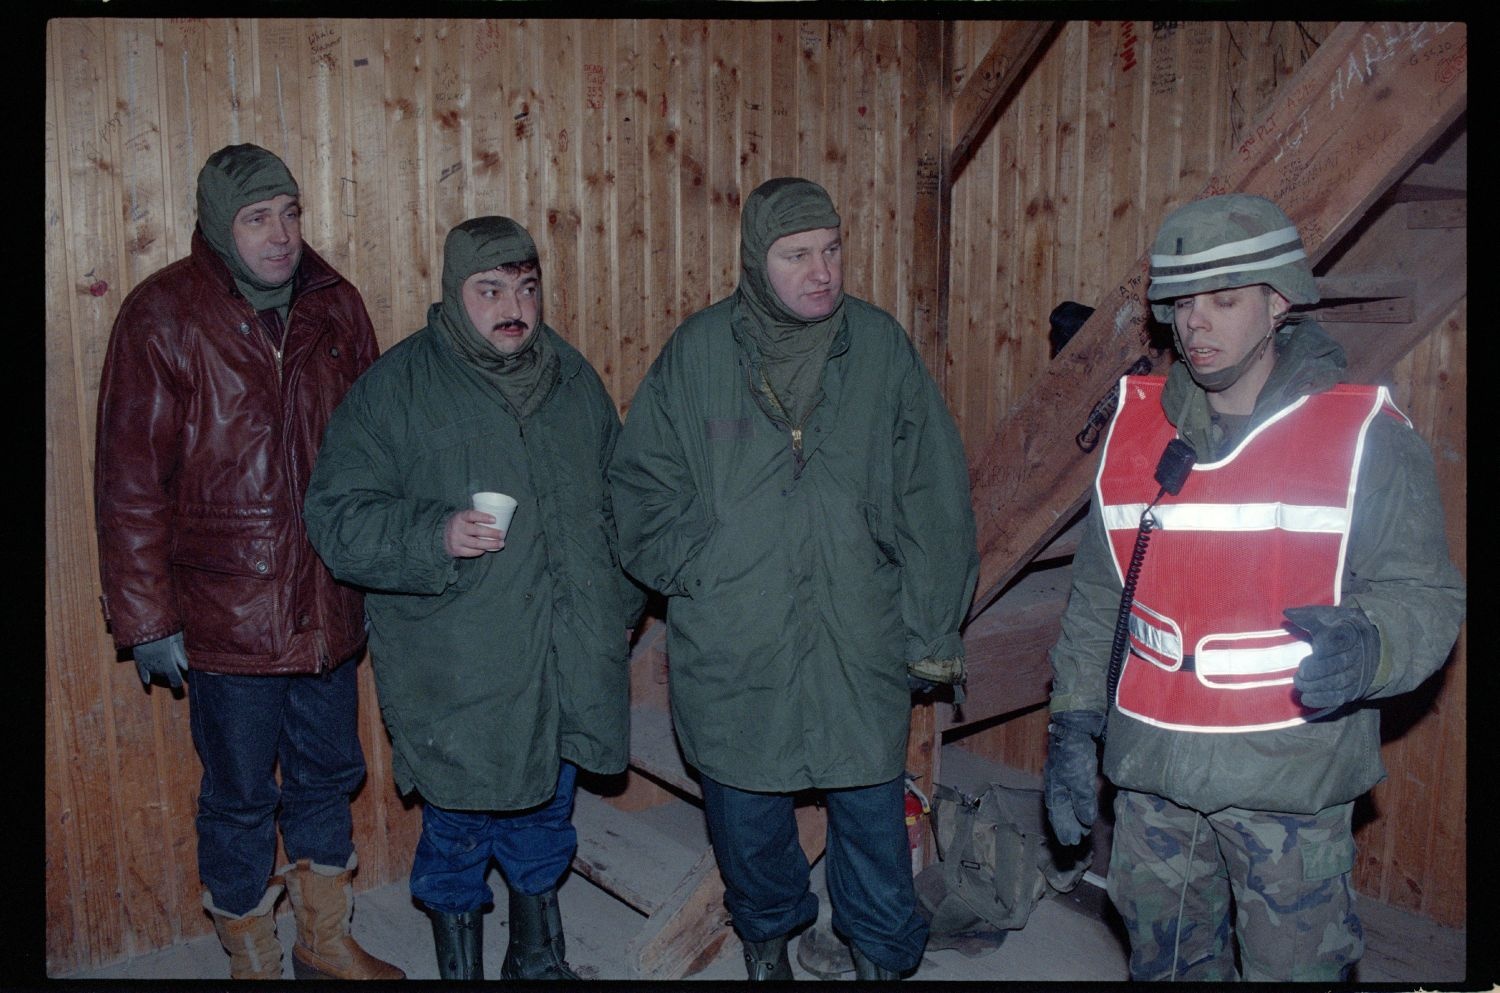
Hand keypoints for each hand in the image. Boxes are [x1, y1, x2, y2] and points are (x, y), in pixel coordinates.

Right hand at [133, 631, 188, 687]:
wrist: (143, 621)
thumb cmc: (163, 627)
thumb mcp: (177, 638)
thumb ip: (181, 653)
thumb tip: (185, 667)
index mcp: (166, 660)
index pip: (173, 676)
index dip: (176, 681)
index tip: (179, 684)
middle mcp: (155, 663)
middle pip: (163, 674)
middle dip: (169, 675)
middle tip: (175, 676)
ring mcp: (145, 660)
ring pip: (153, 672)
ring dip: (160, 673)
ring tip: (165, 672)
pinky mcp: (137, 656)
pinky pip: (141, 668)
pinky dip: (145, 675)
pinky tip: (147, 682)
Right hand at [445, 510, 505, 557]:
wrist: (441, 536)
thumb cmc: (460, 524)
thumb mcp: (464, 517)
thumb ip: (476, 517)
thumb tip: (499, 518)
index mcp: (460, 517)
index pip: (471, 515)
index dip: (483, 517)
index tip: (495, 520)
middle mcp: (457, 528)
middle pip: (476, 531)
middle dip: (492, 533)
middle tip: (502, 534)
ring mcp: (456, 540)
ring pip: (476, 543)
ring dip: (490, 544)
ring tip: (501, 544)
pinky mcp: (456, 550)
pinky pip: (471, 552)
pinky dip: (481, 551)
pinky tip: (488, 549)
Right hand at [1044, 710, 1103, 845]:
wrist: (1075, 727)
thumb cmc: (1075, 754)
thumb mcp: (1080, 779)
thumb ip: (1082, 801)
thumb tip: (1085, 822)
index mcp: (1055, 787)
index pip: (1058, 814)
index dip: (1064, 828)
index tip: (1070, 842)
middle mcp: (1057, 784)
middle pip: (1060, 810)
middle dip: (1067, 825)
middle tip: (1074, 841)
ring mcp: (1064, 776)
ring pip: (1066, 802)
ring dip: (1072, 817)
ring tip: (1080, 828)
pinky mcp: (1074, 770)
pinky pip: (1073, 794)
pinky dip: (1076, 804)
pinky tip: (1082, 807)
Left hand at [1285, 604, 1380, 709]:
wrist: (1368, 646)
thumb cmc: (1340, 628)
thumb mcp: (1327, 616)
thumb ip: (1308, 615)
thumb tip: (1286, 613)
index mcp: (1351, 633)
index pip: (1337, 642)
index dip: (1322, 649)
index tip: (1310, 652)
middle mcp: (1357, 654)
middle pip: (1337, 665)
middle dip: (1315, 671)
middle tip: (1300, 672)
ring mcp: (1358, 674)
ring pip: (1338, 683)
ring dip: (1315, 686)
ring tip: (1299, 682)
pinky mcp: (1354, 689)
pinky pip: (1340, 697)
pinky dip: (1322, 699)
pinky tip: (1306, 698)